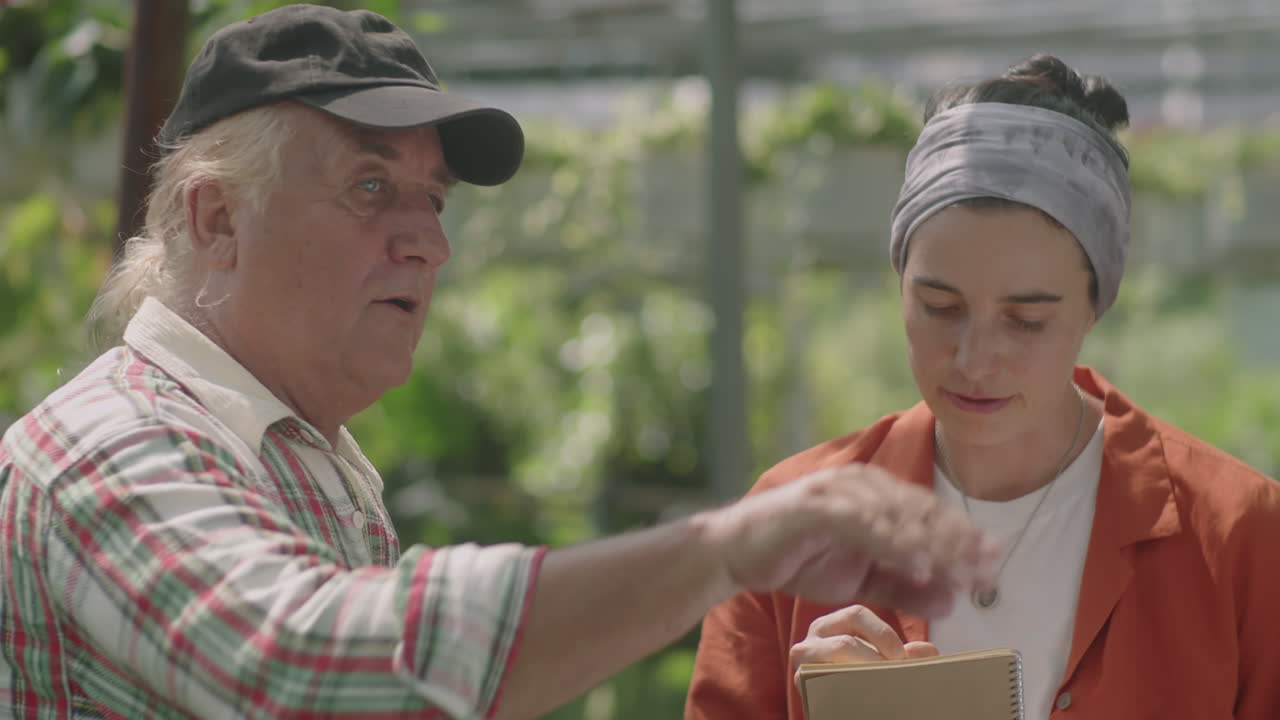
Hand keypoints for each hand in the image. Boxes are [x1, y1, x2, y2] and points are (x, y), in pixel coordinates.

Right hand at [703, 463, 998, 613]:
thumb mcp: (861, 580)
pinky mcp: (815, 506)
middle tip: (988, 569)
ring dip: (933, 544)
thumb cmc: (798, 558)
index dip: (962, 538)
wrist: (736, 553)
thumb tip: (953, 598)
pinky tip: (917, 564)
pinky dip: (892, 543)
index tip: (993, 564)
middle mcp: (861, 484)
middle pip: (921, 512)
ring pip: (897, 516)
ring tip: (962, 570)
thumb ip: (905, 585)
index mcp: (875, 494)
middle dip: (958, 542)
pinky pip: (862, 525)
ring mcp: (838, 492)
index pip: (928, 514)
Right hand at [790, 605, 939, 685]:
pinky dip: (845, 693)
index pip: (857, 614)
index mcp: (835, 623)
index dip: (882, 634)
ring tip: (881, 689)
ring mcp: (803, 661)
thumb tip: (918, 650)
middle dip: (875, 663)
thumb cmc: (869, 674)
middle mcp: (814, 638)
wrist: (851, 702)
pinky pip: (820, 687)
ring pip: (831, 667)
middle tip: (894, 678)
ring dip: (861, 679)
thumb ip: (910, 653)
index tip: (901, 658)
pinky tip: (863, 700)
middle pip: (845, 644)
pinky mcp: (801, 684)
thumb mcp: (890, 659)